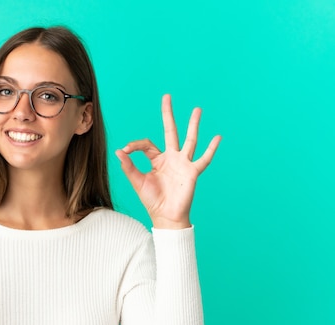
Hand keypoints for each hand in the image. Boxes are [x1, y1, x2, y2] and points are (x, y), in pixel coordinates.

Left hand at [115, 94, 220, 228]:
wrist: (166, 216)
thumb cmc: (152, 200)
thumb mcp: (137, 182)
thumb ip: (129, 166)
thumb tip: (119, 151)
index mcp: (157, 160)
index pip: (146, 144)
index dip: (135, 145)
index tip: (126, 150)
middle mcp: (171, 158)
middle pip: (170, 131)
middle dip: (168, 115)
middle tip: (167, 97)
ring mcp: (183, 163)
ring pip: (189, 140)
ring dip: (193, 125)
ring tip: (197, 109)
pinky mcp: (192, 172)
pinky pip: (204, 159)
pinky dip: (211, 149)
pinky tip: (217, 137)